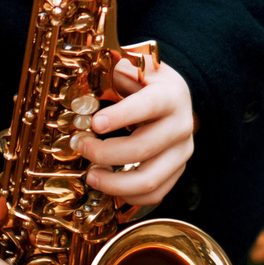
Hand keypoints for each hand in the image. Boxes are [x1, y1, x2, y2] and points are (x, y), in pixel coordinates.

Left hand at [79, 56, 194, 207]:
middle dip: (103, 152)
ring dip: (113, 183)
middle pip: (142, 148)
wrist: (171, 96)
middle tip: (80, 146)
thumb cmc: (144, 83)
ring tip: (91, 175)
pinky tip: (109, 185)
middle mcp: (181, 124)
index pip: (149, 106)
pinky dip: (128, 196)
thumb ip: (110, 73)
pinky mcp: (178, 170)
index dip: (121, 116)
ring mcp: (182, 151)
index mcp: (171, 94)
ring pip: (149, 179)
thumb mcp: (131, 68)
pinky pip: (155, 194)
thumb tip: (81, 88)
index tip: (95, 123)